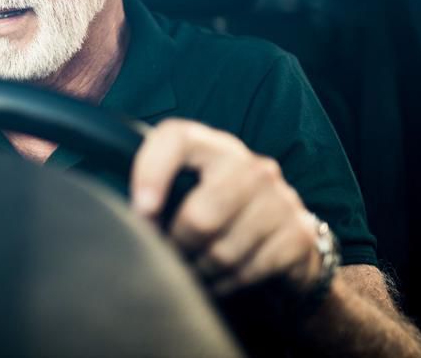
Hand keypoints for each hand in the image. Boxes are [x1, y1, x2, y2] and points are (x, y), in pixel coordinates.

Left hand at [130, 119, 322, 296]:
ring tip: (194, 269)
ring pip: (223, 251)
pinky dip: (227, 283)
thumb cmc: (219, 211)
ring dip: (201, 270)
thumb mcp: (190, 188)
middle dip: (178, 246)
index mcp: (213, 146)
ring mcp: (279, 198)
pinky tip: (220, 279)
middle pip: (200, 215)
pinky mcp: (298, 234)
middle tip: (169, 255)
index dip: (151, 171)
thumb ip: (158, 189)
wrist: (288, 238)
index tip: (140, 211)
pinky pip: (249, 271)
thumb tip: (122, 218)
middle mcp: (250, 165)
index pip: (176, 138)